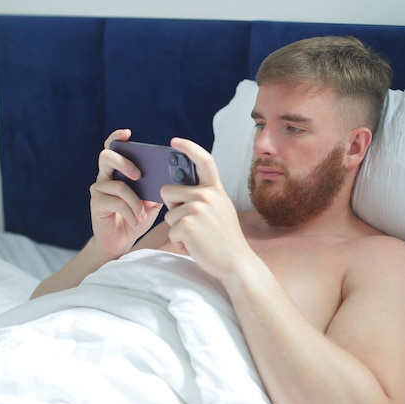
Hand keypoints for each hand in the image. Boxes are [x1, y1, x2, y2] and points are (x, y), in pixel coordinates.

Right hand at [89, 129, 162, 258]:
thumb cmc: (136, 218)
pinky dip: (130, 212)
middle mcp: (105, 176)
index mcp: (118, 171)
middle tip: (139, 175)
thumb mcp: (151, 203)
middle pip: (107, 157)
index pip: (114, 148)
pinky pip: (116, 202)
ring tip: (142, 213)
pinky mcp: (96, 202)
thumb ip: (156, 189)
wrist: (120, 241)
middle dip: (125, 163)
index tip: (127, 133)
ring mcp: (99, 189)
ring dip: (135, 201)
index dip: (117, 138)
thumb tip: (169, 179)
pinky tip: (135, 221)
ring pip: (118, 185)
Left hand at [161, 138, 253, 277]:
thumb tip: (181, 189)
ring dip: (177, 228)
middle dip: (172, 207)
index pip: (203, 160)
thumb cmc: (225, 239)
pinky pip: (170, 231)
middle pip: (168, 191)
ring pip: (168, 214)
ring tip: (197, 237)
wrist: (236, 262)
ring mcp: (197, 209)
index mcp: (216, 190)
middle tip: (191, 223)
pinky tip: (195, 246)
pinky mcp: (187, 225)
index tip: (174, 142)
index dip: (188, 148)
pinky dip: (179, 242)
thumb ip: (206, 197)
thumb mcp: (221, 210)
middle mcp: (207, 195)